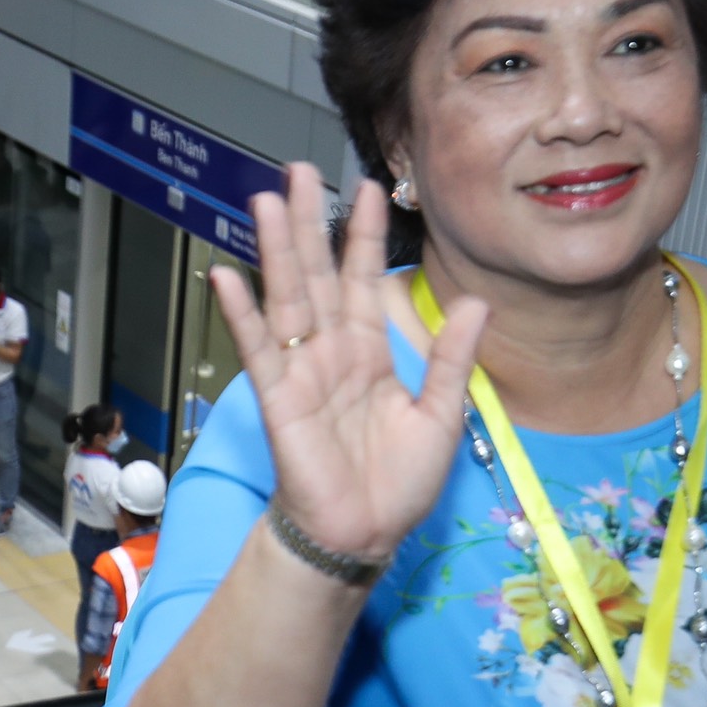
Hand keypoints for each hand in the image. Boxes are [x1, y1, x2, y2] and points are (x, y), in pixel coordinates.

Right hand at [209, 165, 483, 559]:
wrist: (362, 534)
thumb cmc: (396, 484)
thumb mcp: (441, 415)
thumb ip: (451, 358)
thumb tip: (478, 302)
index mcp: (370, 354)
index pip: (366, 282)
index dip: (365, 237)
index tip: (367, 191)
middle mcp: (331, 353)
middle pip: (317, 274)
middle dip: (308, 223)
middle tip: (297, 172)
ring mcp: (301, 371)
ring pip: (287, 297)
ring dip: (275, 250)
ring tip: (265, 201)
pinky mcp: (278, 398)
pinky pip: (259, 349)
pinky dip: (242, 314)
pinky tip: (228, 277)